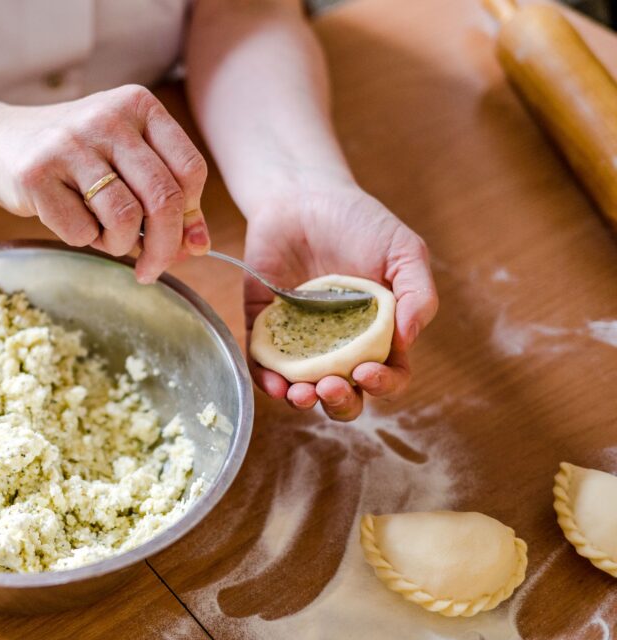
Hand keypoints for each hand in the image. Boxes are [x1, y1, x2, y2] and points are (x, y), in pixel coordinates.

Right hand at [0, 85, 210, 282]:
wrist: (0, 145)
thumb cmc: (77, 159)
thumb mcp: (127, 163)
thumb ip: (168, 198)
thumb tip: (200, 246)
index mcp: (139, 105)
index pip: (189, 170)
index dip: (190, 215)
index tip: (178, 239)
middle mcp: (107, 118)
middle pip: (163, 199)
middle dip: (165, 247)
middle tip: (152, 269)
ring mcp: (69, 144)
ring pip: (125, 220)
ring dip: (121, 245)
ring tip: (105, 238)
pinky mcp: (36, 174)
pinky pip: (82, 232)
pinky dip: (85, 241)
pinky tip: (73, 222)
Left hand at [244, 181, 437, 420]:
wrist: (303, 195)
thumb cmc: (359, 222)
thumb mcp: (404, 250)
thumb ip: (418, 292)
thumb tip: (410, 338)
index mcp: (378, 334)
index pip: (388, 375)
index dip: (382, 385)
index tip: (367, 371)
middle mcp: (340, 345)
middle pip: (345, 394)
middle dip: (340, 402)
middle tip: (330, 387)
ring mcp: (301, 340)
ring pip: (303, 388)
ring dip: (303, 400)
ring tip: (299, 394)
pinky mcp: (264, 329)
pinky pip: (263, 364)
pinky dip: (267, 380)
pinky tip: (273, 383)